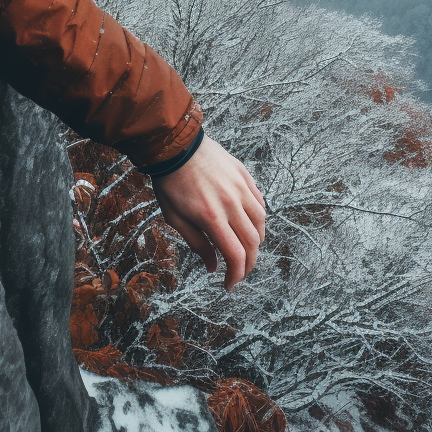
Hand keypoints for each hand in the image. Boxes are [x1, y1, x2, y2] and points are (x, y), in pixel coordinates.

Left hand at [151, 136, 264, 289]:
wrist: (175, 146)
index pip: (235, 255)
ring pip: (260, 223)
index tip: (229, 285)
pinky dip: (258, 218)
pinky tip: (249, 224)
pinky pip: (259, 202)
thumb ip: (197, 244)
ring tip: (246, 250)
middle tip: (239, 272)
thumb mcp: (176, 218)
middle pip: (252, 243)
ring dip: (256, 242)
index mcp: (212, 218)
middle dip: (247, 264)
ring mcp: (241, 189)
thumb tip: (212, 267)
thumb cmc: (170, 183)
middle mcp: (232, 204)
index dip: (236, 275)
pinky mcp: (244, 176)